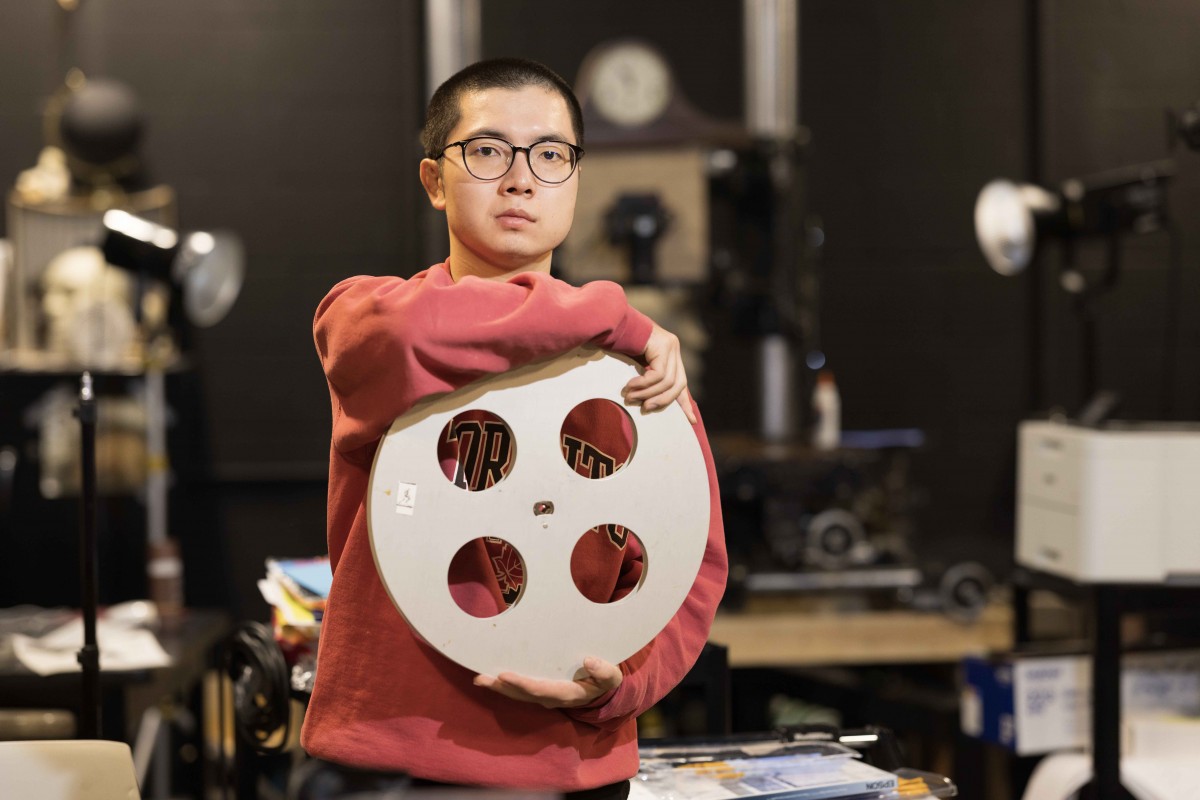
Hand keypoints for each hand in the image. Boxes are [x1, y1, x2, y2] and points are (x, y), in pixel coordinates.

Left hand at [473, 656, 621, 708]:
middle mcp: (551, 698)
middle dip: (501, 687)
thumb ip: (604, 671)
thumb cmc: (604, 680)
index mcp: (567, 694)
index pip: (540, 690)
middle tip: (481, 678)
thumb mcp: (611, 677)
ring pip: (517, 694)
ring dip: (497, 687)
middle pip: (522, 695)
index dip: (522, 684)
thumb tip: (589, 661)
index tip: (505, 675)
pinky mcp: (539, 691)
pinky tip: (489, 677)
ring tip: (479, 679)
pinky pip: (518, 690)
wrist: (602, 693)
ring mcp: (543, 696)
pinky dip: (503, 685)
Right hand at [622, 323, 696, 423]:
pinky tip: (630, 386)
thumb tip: (650, 402)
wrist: (610, 321)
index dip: (685, 403)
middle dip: (663, 400)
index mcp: (671, 353)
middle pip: (679, 383)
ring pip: (667, 381)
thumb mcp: (636, 365)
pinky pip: (658, 374)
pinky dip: (643, 384)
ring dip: (647, 393)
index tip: (690, 421)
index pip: (682, 382)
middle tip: (646, 408)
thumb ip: (647, 378)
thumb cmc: (618, 344)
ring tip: (631, 397)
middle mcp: (674, 348)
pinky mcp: (662, 345)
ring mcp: (670, 345)